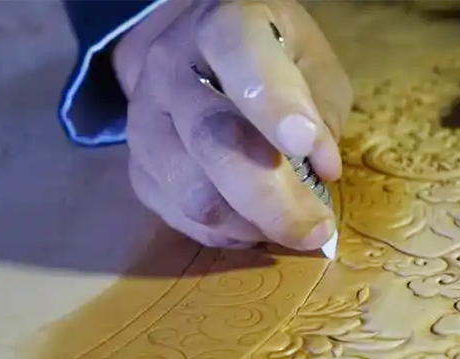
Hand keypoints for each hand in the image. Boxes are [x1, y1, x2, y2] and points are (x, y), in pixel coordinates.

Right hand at [111, 0, 351, 249]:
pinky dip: (227, 233)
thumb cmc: (269, 56)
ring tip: (290, 226)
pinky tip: (255, 223)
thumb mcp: (310, 60)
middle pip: (215, 142)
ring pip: (194, 194)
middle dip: (273, 200)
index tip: (311, 150)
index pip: (239, 56)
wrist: (192, 57)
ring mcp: (145, 123)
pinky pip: (181, 218)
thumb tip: (321, 171)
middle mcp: (171, 70)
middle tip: (316, 231)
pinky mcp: (139, 169)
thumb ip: (320, 108)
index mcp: (222, 25)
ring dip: (252, 224)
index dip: (275, 105)